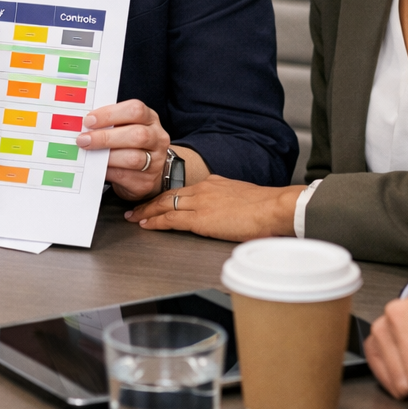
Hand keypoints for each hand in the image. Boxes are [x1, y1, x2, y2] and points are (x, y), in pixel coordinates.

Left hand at [77, 100, 204, 199]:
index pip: (136, 110)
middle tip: (84, 139)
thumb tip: (83, 124)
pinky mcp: (146, 182)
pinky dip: (107, 171)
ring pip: (132, 158)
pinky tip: (96, 167)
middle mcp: (157, 139)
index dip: (110, 114)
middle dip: (105, 137)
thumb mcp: (126, 127)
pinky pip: (124, 176)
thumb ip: (110, 123)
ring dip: (106, 156)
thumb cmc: (131, 144)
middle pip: (137, 135)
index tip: (89, 120)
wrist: (149, 172)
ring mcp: (155, 162)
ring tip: (88, 154)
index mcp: (150, 119)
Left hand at [124, 174, 299, 238]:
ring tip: (134, 217)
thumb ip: (227, 200)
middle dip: (149, 202)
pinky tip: (146, 225)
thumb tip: (225, 209)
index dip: (165, 196)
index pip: (182, 190)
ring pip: (164, 205)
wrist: (273, 208)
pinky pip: (170, 219)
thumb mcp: (241, 197)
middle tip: (135, 208)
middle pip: (167, 195)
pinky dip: (155, 222)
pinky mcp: (199, 219)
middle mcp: (202, 189)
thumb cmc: (265, 207)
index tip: (155, 201)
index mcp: (213, 183)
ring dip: (146, 212)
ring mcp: (199, 203)